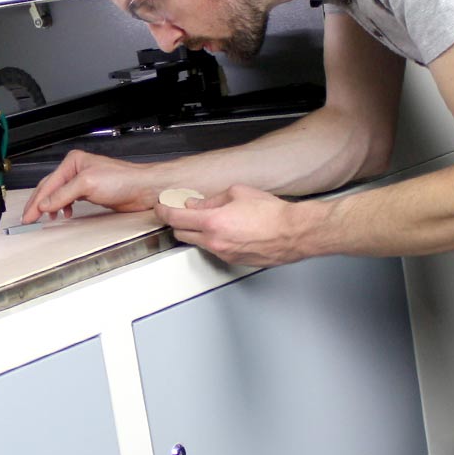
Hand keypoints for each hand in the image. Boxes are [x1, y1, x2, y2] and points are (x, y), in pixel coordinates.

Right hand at [20, 150, 157, 223]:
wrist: (142, 189)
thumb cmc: (122, 179)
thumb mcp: (87, 184)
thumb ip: (63, 194)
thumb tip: (44, 204)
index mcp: (73, 162)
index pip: (48, 183)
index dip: (36, 201)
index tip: (28, 216)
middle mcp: (76, 170)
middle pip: (50, 188)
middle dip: (39, 204)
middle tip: (29, 219)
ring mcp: (83, 182)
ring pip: (58, 195)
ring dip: (50, 207)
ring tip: (44, 219)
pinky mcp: (91, 193)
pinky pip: (69, 200)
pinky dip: (63, 208)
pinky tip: (65, 214)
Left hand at [157, 185, 317, 266]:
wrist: (293, 233)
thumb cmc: (272, 213)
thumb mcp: (238, 193)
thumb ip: (212, 200)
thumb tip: (197, 204)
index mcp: (212, 223)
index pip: (175, 219)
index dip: (163, 211)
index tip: (160, 207)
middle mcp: (215, 242)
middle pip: (181, 234)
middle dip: (179, 223)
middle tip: (184, 212)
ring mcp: (223, 254)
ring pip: (198, 243)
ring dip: (198, 232)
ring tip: (213, 220)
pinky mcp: (233, 261)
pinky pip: (215, 250)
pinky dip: (214, 240)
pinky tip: (227, 230)